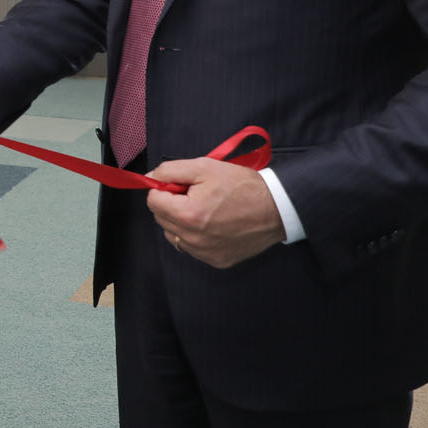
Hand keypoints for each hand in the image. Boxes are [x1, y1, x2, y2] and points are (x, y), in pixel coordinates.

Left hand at [144, 158, 285, 268]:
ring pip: (174, 235)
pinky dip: (195, 236)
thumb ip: (170, 171)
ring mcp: (205, 253)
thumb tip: (150, 178)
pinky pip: (191, 248)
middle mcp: (194, 239)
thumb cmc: (243, 186)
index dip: (163, 188)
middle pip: (161, 218)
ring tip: (204, 209)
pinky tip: (213, 224)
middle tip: (195, 194)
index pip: (153, 201)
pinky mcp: (216, 261)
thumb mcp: (204, 167)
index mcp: (188, 215)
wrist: (277, 208)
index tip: (179, 184)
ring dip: (180, 221)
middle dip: (171, 203)